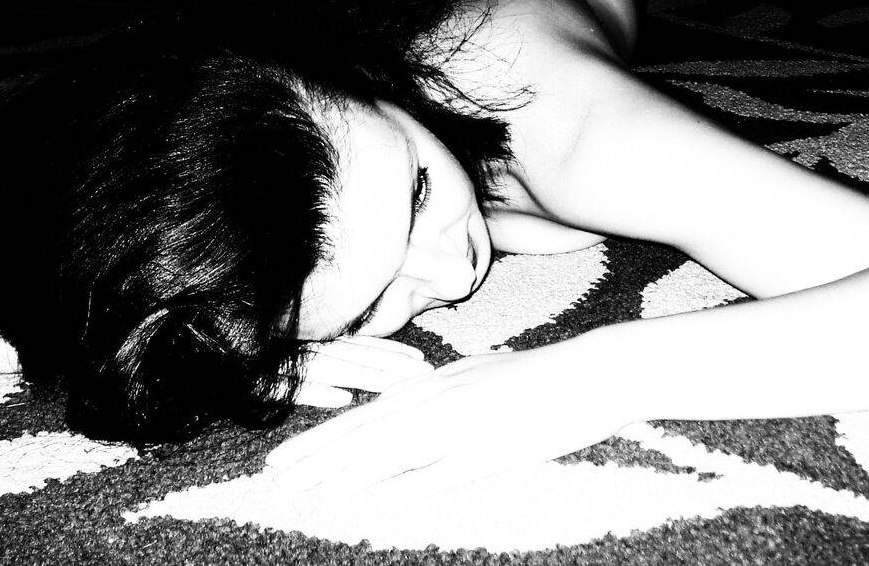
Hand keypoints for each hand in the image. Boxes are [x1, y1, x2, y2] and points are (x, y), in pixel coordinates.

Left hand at [266, 340, 625, 495]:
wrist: (594, 370)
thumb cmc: (540, 377)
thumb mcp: (479, 378)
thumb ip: (440, 397)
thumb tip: (408, 407)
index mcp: (435, 386)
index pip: (365, 415)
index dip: (321, 437)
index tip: (284, 457)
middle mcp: (440, 401)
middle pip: (367, 431)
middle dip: (317, 454)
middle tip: (274, 474)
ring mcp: (465, 424)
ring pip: (393, 449)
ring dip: (346, 470)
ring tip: (307, 490)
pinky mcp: (494, 448)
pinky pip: (441, 470)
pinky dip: (403, 483)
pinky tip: (375, 497)